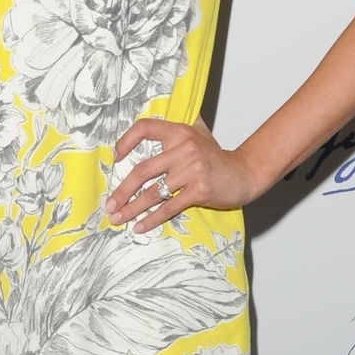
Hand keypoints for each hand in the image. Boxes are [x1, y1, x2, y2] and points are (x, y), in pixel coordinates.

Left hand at [103, 117, 257, 234]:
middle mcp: (184, 148)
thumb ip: (173, 131)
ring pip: (152, 192)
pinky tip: (139, 226)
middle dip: (121, 190)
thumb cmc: (216, 157)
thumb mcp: (197, 134)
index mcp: (180, 132)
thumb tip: (143, 131)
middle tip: (108, 205)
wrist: (245, 173)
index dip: (126, 141)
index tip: (115, 158)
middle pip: (142, 170)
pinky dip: (151, 219)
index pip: (145, 128)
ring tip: (117, 218)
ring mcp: (192, 169)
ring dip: (131, 208)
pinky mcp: (199, 190)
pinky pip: (169, 207)